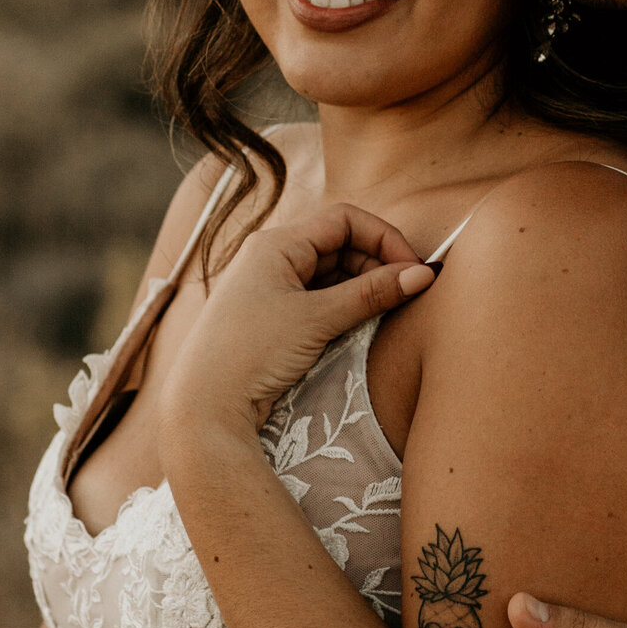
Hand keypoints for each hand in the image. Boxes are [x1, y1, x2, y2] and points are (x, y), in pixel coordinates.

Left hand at [158, 203, 434, 437]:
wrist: (204, 407)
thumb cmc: (252, 352)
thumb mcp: (318, 319)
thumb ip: (371, 293)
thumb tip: (422, 275)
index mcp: (276, 244)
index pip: (344, 221)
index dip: (384, 238)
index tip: (413, 268)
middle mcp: (272, 257)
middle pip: (340, 244)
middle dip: (377, 264)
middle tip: (406, 292)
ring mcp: (271, 287)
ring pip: (332, 273)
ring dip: (363, 286)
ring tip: (386, 309)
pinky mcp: (273, 316)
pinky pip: (319, 297)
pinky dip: (344, 305)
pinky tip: (361, 322)